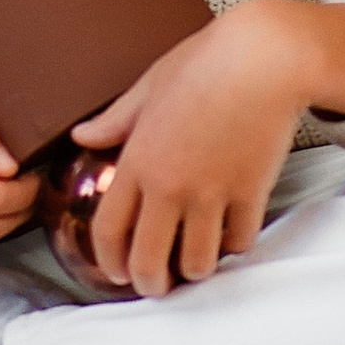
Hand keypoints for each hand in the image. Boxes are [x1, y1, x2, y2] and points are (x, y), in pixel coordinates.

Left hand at [70, 0, 344, 296]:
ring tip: (194, 262)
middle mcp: (170, 186)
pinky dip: (234, 245)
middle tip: (156, 285)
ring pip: (198, 264)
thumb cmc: (203, 64)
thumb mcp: (148, 87)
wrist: (262, 58)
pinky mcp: (250, 196)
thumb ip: (114, 121)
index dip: (110, 262)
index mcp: (138, 160)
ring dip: (195, 269)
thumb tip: (82, 136)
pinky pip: (239, 242)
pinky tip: (229, 233)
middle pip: (149, 262)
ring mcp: (211, 195)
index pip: (109, 230)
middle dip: (150, 285)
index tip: (117, 272)